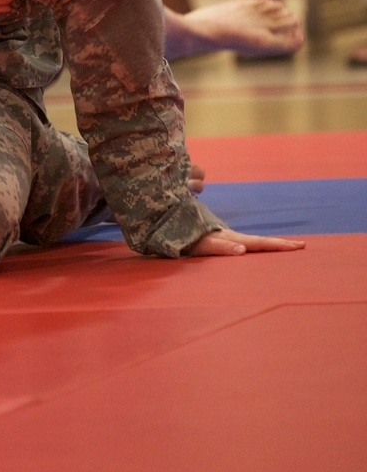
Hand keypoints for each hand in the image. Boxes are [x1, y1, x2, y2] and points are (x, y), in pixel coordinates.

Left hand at [187, 226, 304, 255]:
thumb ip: (221, 247)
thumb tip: (243, 250)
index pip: (260, 243)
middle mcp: (232, 237)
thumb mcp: (203, 245)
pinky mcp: (220, 240)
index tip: (297, 246)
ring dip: (271, 245)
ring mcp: (227, 237)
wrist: (170, 221)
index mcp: (232, 239)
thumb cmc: (185, 239)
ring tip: (289, 247)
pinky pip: (243, 244)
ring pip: (254, 242)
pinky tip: (259, 250)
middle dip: (281, 244)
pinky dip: (257, 247)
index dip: (278, 245)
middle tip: (302, 245)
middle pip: (260, 241)